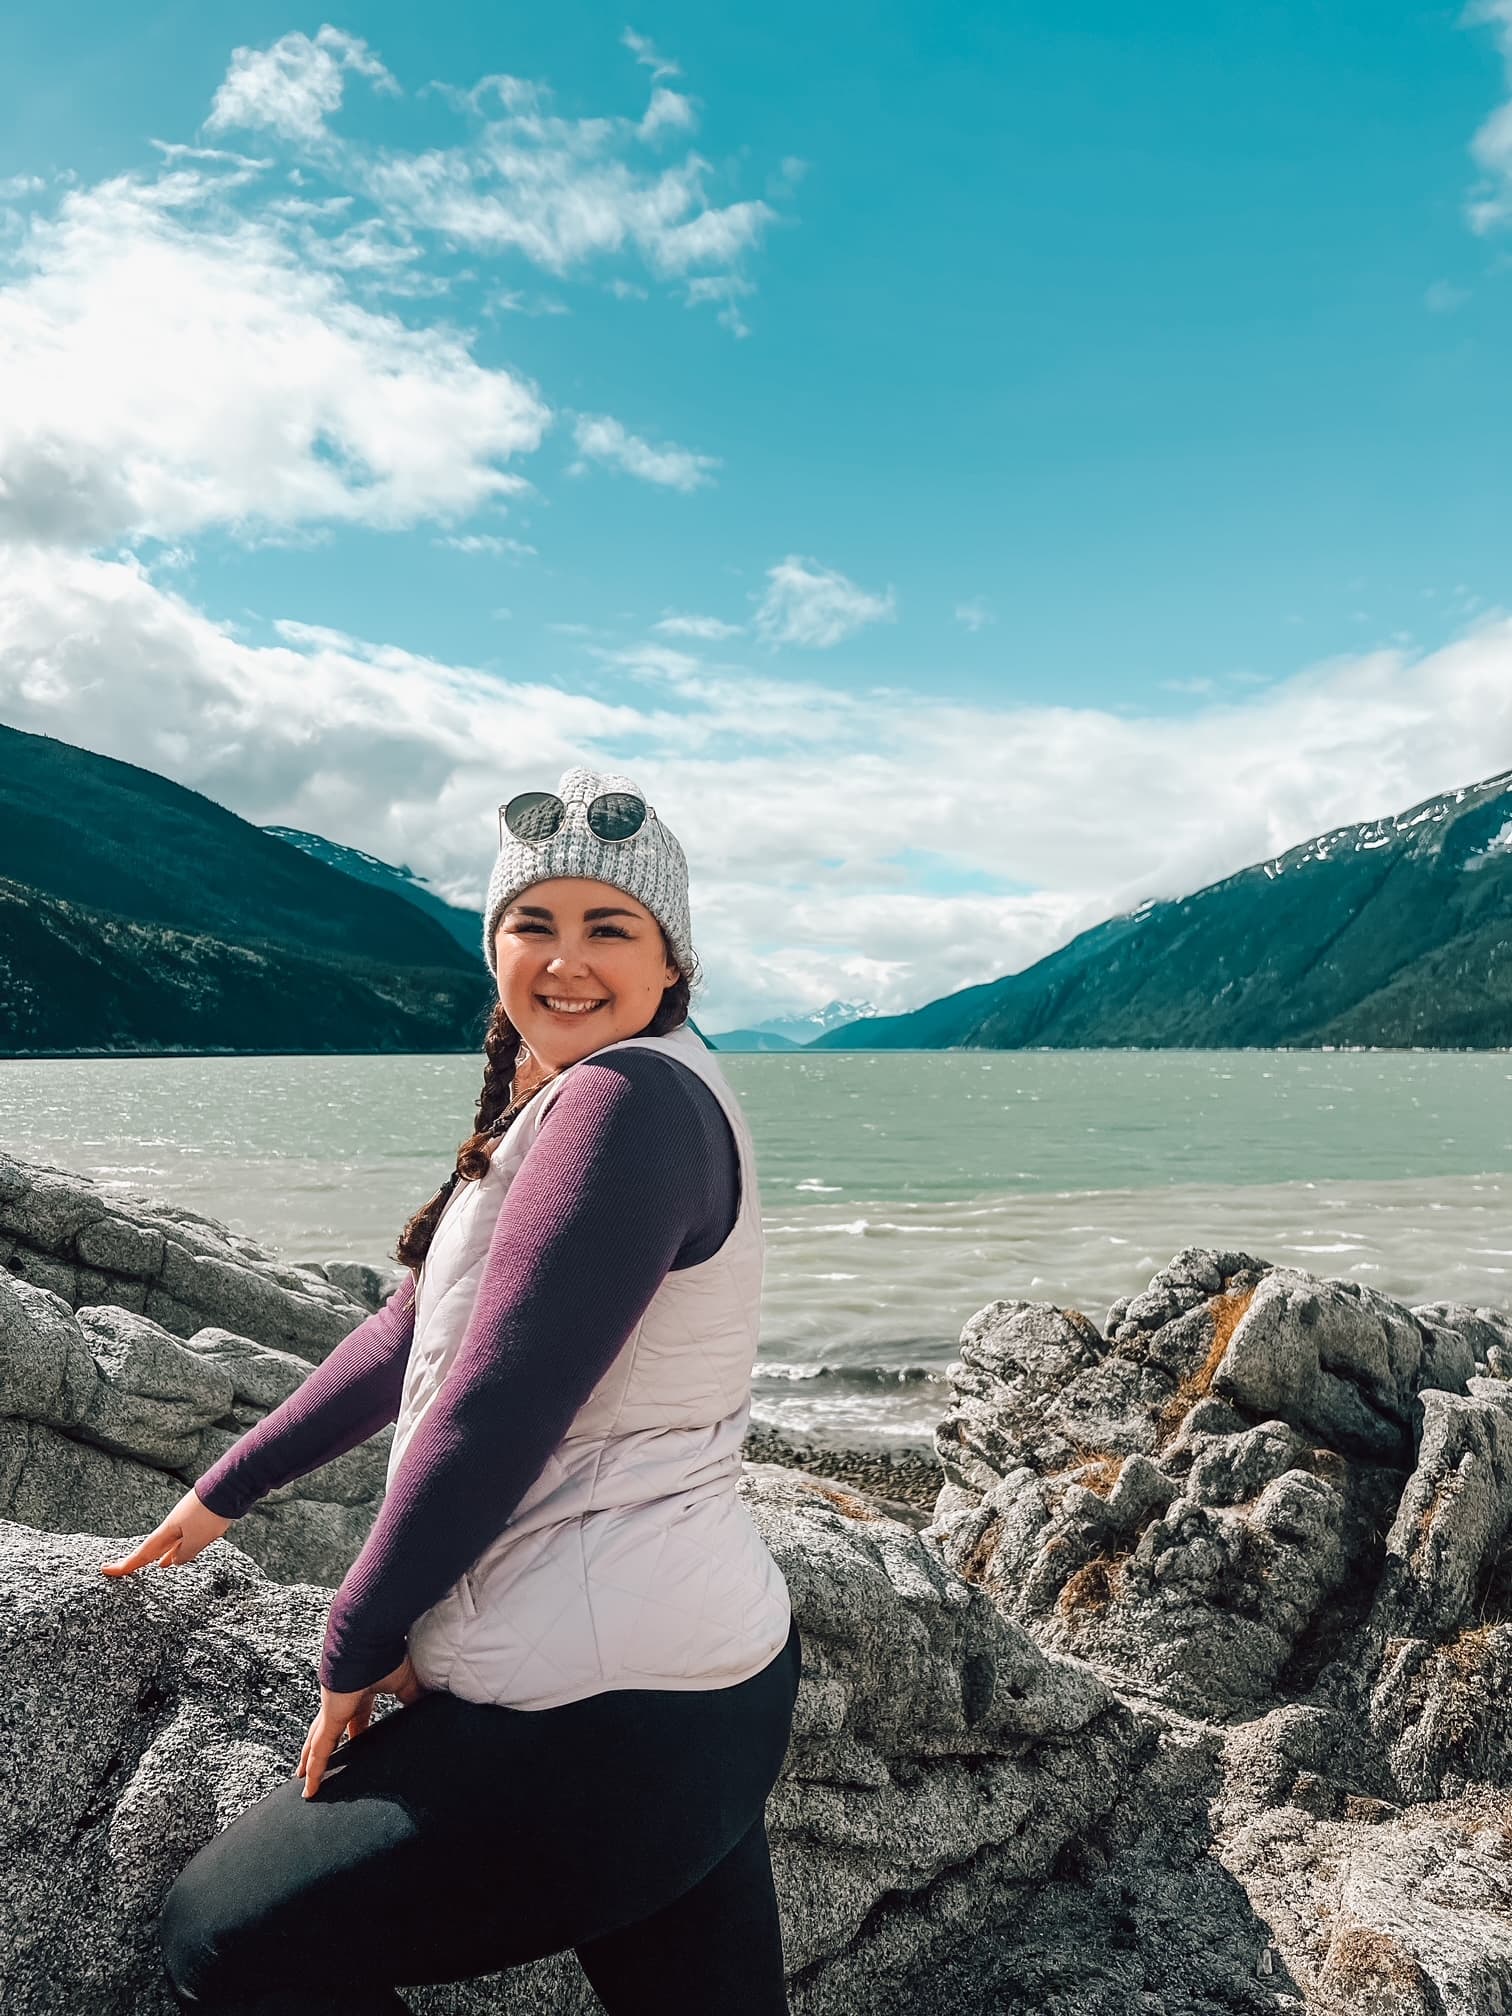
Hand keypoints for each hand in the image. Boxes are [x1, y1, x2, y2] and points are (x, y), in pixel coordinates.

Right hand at [100, 1485, 233, 1575]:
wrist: (229, 1487)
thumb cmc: (210, 1513)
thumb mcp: (196, 1540)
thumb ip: (184, 1554)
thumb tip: (173, 1561)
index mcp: (168, 1531)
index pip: (142, 1553)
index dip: (125, 1565)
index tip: (106, 1570)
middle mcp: (174, 1526)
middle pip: (154, 1547)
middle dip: (141, 1560)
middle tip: (125, 1570)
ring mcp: (188, 1521)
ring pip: (172, 1543)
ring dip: (165, 1554)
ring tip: (161, 1566)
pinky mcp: (202, 1519)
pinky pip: (187, 1538)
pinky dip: (182, 1548)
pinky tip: (185, 1552)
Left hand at [298, 1655, 430, 1797]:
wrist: (370, 1637)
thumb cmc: (386, 1653)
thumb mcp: (405, 1681)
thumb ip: (413, 1697)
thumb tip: (428, 1706)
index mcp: (360, 1692)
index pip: (355, 1718)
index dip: (355, 1733)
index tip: (357, 1743)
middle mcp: (342, 1702)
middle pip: (328, 1732)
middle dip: (325, 1749)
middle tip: (322, 1767)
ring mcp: (332, 1709)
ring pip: (317, 1743)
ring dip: (310, 1762)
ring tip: (304, 1780)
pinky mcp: (329, 1716)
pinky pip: (320, 1749)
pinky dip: (315, 1769)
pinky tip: (310, 1787)